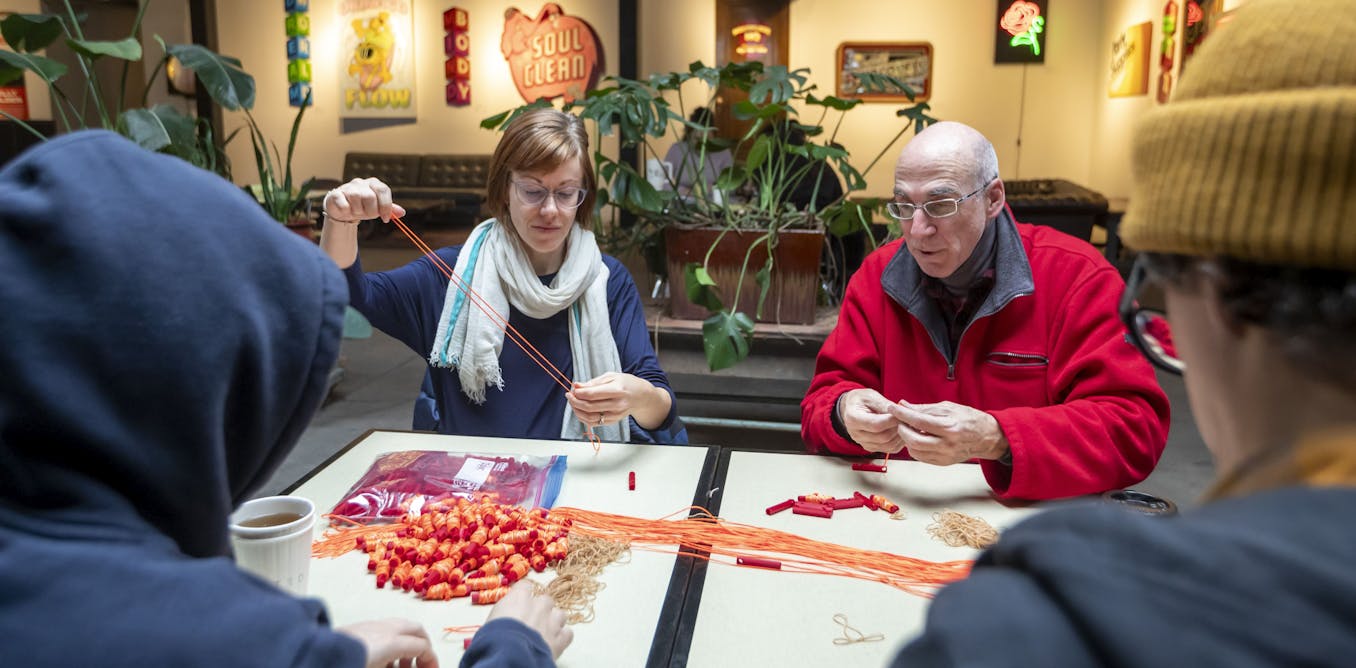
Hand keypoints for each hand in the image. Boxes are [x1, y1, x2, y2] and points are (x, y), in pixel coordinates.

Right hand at [324, 177, 406, 223]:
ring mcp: (348, 187)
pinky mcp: (336, 194)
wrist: (343, 209)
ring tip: (356, 212)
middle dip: (371, 211)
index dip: (386, 205)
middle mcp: (361, 183)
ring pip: (356, 199)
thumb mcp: (377, 208)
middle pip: (370, 197)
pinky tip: (346, 211)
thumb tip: (402, 212)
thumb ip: (389, 209)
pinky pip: (344, 204)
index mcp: (374, 184)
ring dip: (358, 211)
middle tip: (367, 215)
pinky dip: (346, 211)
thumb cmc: (363, 207)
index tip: (385, 219)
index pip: (383, 190)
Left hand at [337, 618, 438, 667]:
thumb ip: (397, 666)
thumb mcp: (378, 667)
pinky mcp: (355, 629)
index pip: (423, 646)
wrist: (311, 659)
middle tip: (421, 666)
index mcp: (391, 642)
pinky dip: (391, 643)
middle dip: (422, 647)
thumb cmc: (344, 663)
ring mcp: (368, 626)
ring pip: (398, 628)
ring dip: (406, 645)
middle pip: (415, 630)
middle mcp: (383, 629)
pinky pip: (383, 631)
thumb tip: (409, 666)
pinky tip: (381, 662)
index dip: (431, 661)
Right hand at [485, 582, 572, 658]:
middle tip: (533, 621)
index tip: (520, 603)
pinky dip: (562, 638)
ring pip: (560, 614)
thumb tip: (505, 617)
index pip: (525, 586)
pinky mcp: (561, 638)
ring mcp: (552, 621)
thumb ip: (504, 613)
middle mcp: (538, 605)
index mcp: (518, 598)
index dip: (524, 595)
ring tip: (545, 633)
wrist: (509, 655)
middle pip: (545, 600)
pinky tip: (554, 644)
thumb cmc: (492, 639)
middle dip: (541, 609)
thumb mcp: (491, 621)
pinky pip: (567, 633)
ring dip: (554, 622)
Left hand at [566, 371, 662, 428]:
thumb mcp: (611, 377)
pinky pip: (594, 423)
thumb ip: (593, 382)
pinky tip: (580, 410)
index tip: (572, 389)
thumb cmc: (626, 384)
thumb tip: (577, 386)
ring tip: (573, 402)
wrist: (640, 397)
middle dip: (575, 401)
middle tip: (569, 395)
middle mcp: (617, 405)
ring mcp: (615, 415)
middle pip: (590, 407)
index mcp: (618, 390)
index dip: (578, 393)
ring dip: (577, 411)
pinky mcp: (612, 421)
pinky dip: (583, 418)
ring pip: (590, 417)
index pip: (592, 394)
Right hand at [837, 389, 906, 453]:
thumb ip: (885, 405)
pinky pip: (890, 449)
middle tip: (907, 418)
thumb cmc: (862, 399)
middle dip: (898, 427)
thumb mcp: (872, 396)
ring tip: (906, 424)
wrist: (853, 407)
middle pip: (883, 437)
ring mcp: (864, 443)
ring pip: (888, 445)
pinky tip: (902, 430)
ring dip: (901, 435)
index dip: (892, 420)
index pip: (876, 425)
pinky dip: (899, 441)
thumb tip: (900, 413)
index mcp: (853, 418)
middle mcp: (856, 434)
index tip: (902, 413)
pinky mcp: (872, 448)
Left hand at [888, 400, 1007, 465]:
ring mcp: (945, 455)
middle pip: (913, 440)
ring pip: (914, 451)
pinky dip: (914, 448)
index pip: (918, 421)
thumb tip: (903, 405)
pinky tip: (917, 438)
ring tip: (909, 429)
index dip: (902, 414)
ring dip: (907, 439)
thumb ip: (924, 408)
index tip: (893, 408)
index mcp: (949, 427)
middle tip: (900, 421)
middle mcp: (947, 444)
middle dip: (902, 429)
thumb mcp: (947, 408)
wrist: (986, 436)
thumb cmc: (968, 419)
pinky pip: (921, 457)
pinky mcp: (943, 462)